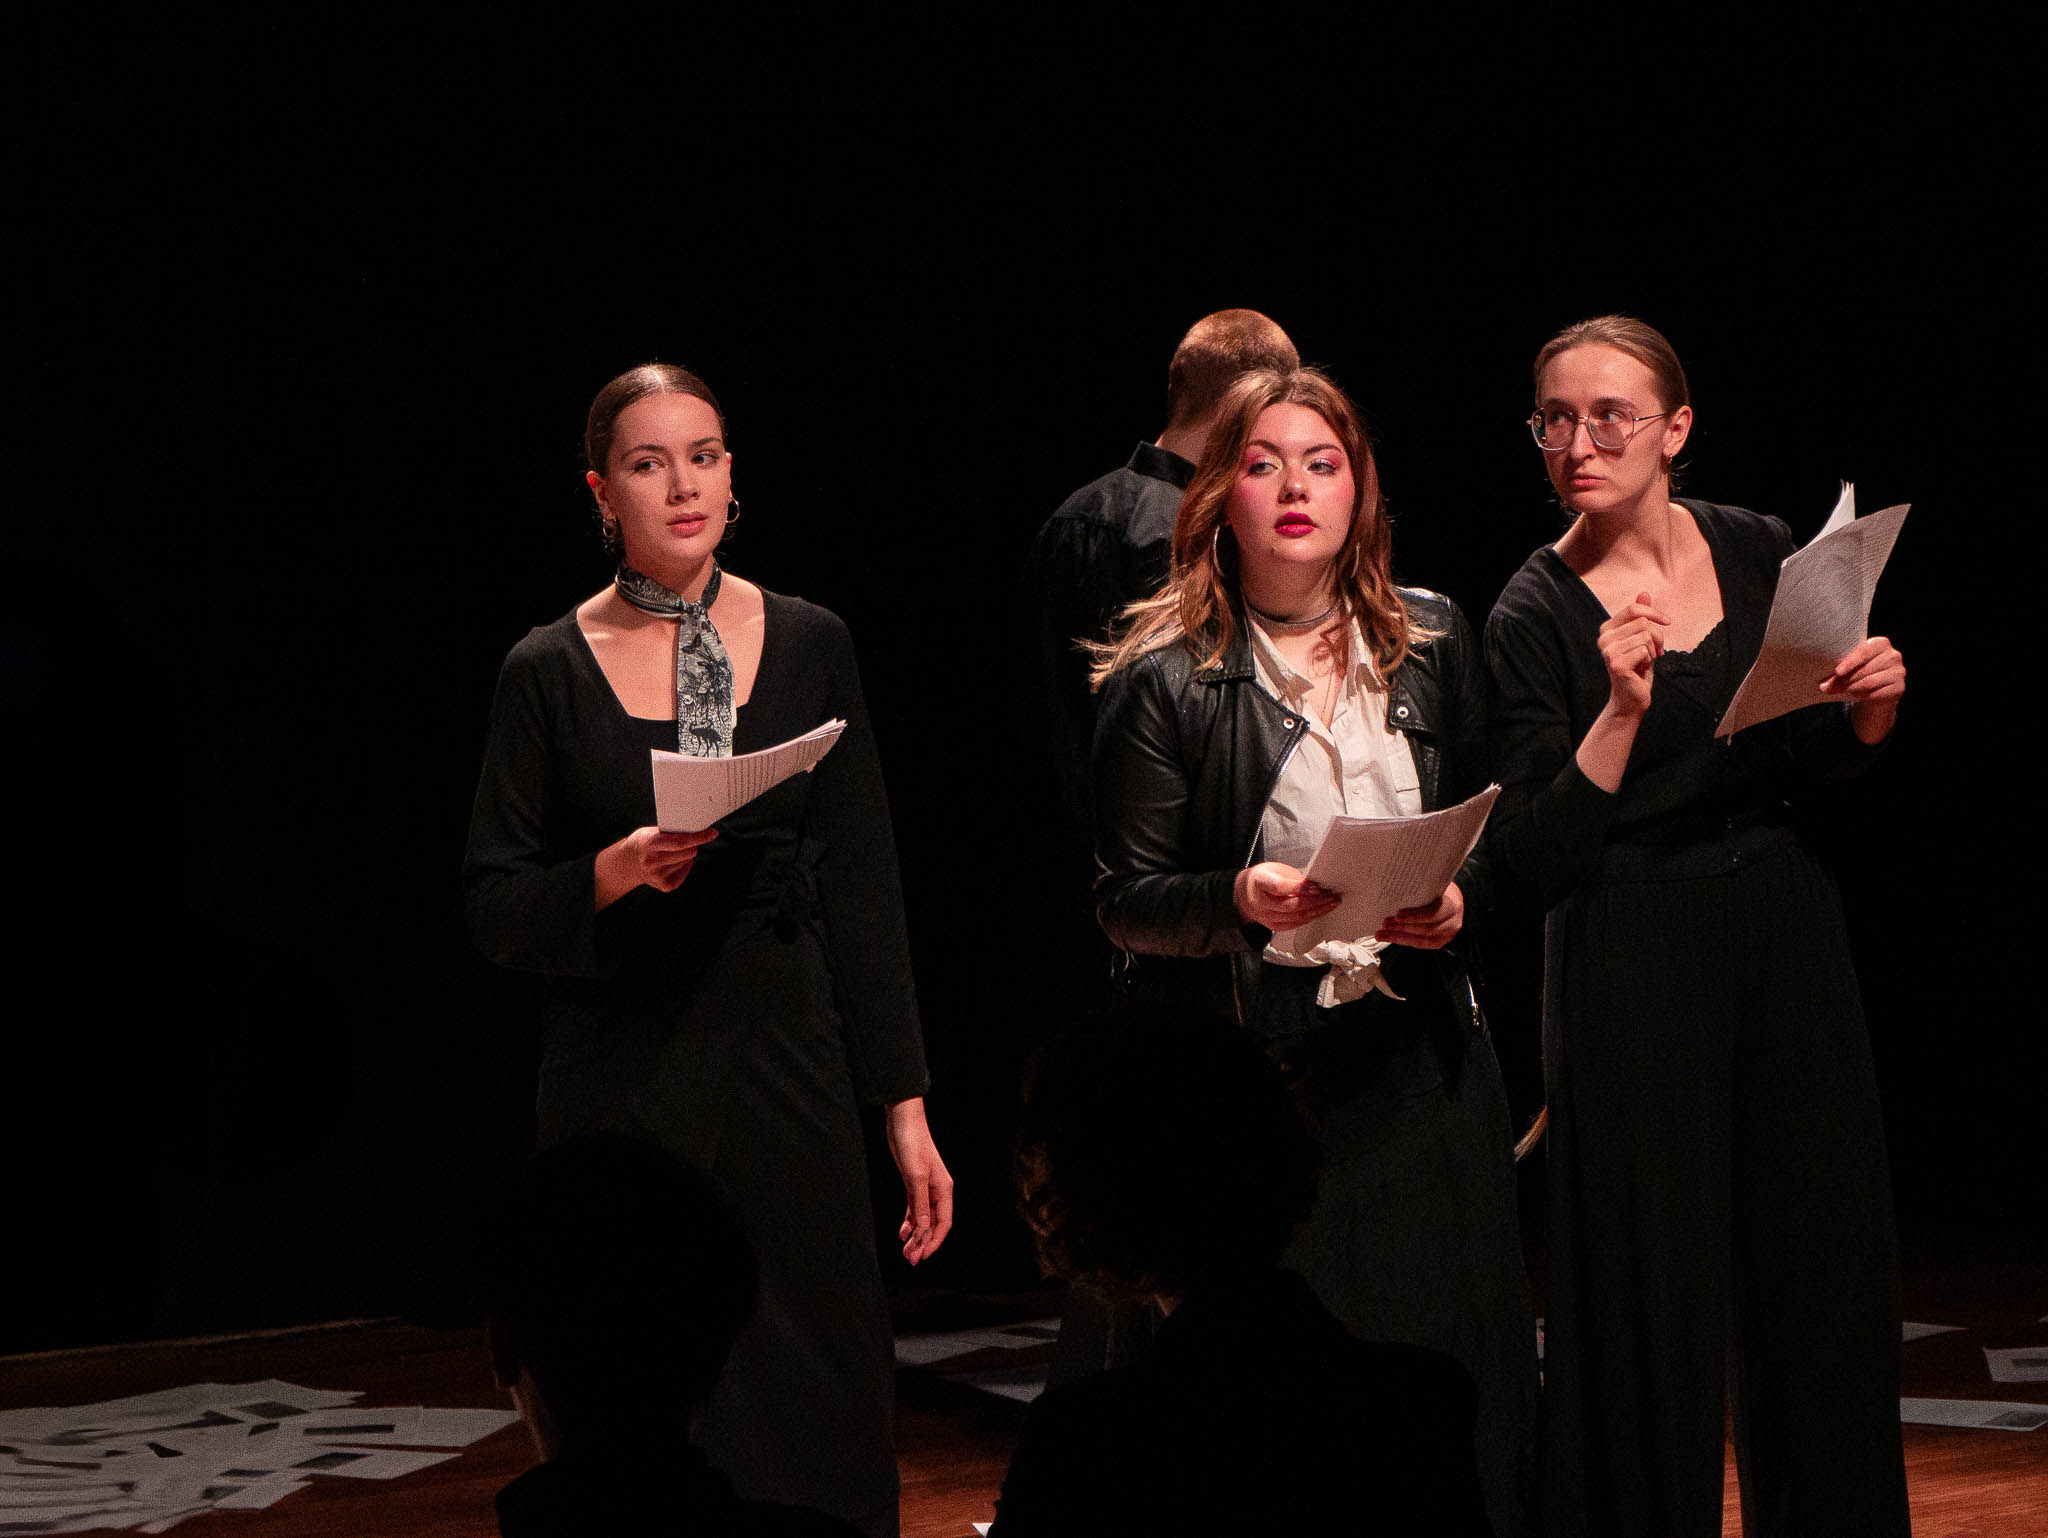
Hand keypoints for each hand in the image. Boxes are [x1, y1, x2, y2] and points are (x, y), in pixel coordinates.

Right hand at [595, 825, 717, 909]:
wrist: (628, 864)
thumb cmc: (643, 843)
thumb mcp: (650, 832)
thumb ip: (669, 832)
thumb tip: (695, 829)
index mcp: (649, 844)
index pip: (680, 841)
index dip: (698, 837)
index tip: (712, 833)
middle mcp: (653, 862)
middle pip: (688, 852)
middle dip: (692, 844)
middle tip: (683, 841)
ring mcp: (658, 876)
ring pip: (688, 860)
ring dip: (685, 855)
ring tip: (670, 853)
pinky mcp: (665, 886)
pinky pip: (686, 871)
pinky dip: (683, 865)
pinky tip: (671, 862)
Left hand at [885, 1097, 952, 1264]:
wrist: (903, 1121)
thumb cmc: (911, 1144)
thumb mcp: (914, 1176)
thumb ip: (919, 1205)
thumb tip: (923, 1230)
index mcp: (944, 1189)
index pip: (943, 1223)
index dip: (934, 1241)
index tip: (923, 1256)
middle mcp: (937, 1190)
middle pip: (933, 1223)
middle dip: (923, 1242)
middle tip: (910, 1259)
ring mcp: (926, 1187)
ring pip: (923, 1218)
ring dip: (915, 1235)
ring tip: (905, 1251)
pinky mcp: (914, 1183)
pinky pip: (914, 1209)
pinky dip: (909, 1222)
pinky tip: (902, 1233)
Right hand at [1234, 862, 1339, 929]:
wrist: (1246, 893)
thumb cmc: (1263, 878)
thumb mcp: (1276, 870)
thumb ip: (1294, 878)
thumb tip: (1316, 885)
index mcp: (1259, 882)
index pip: (1280, 887)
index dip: (1300, 888)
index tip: (1317, 887)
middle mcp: (1261, 902)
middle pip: (1291, 906)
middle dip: (1315, 901)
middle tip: (1330, 896)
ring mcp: (1266, 916)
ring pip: (1295, 918)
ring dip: (1317, 911)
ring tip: (1331, 903)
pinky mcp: (1272, 926)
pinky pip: (1294, 925)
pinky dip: (1309, 918)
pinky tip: (1320, 911)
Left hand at [1376, 881, 1463, 949]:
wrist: (1451, 898)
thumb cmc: (1438, 888)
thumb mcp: (1434, 883)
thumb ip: (1420, 885)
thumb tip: (1393, 880)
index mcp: (1453, 903)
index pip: (1434, 912)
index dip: (1416, 915)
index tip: (1397, 914)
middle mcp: (1453, 922)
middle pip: (1426, 928)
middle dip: (1402, 927)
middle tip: (1384, 923)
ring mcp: (1447, 934)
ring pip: (1421, 939)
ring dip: (1398, 937)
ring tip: (1380, 934)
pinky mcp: (1438, 942)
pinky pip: (1419, 943)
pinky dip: (1402, 940)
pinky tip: (1388, 937)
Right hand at [1597, 591, 1668, 717]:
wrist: (1631, 698)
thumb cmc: (1637, 667)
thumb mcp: (1641, 638)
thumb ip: (1640, 616)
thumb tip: (1643, 593)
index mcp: (1607, 629)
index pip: (1634, 609)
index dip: (1654, 613)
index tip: (1667, 622)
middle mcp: (1604, 638)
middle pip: (1643, 622)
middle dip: (1657, 636)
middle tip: (1655, 651)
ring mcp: (1608, 651)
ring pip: (1645, 636)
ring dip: (1653, 650)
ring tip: (1645, 661)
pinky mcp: (1616, 663)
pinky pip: (1645, 650)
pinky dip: (1649, 660)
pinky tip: (1641, 669)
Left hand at [1820, 635, 1905, 743]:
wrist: (1876, 689)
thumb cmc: (1859, 671)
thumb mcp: (1850, 665)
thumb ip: (1841, 668)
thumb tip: (1824, 684)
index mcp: (1880, 643)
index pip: (1864, 651)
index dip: (1850, 662)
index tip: (1837, 672)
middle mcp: (1893, 656)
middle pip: (1864, 669)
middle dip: (1844, 680)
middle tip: (1827, 687)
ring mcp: (1899, 672)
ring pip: (1869, 682)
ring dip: (1850, 688)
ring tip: (1837, 690)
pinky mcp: (1899, 687)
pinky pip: (1876, 693)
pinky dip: (1862, 695)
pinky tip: (1854, 695)